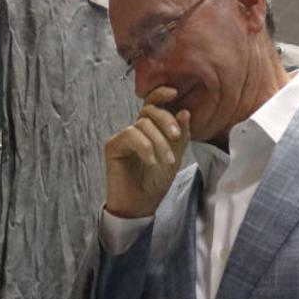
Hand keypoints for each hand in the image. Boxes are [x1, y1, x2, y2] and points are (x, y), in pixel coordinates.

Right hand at [104, 86, 190, 218]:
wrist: (141, 205)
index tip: (175, 93)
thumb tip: (184, 111)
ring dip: (160, 142)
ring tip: (167, 161)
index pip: (154, 104)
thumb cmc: (155, 182)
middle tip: (177, 136)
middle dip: (167, 120)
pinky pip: (131, 135)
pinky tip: (151, 161)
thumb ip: (181, 135)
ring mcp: (124, 137)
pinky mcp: (113, 145)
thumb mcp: (175, 156)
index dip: (162, 94)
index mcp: (151, 129)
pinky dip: (145, 147)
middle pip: (150, 110)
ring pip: (143, 123)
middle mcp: (136, 129)